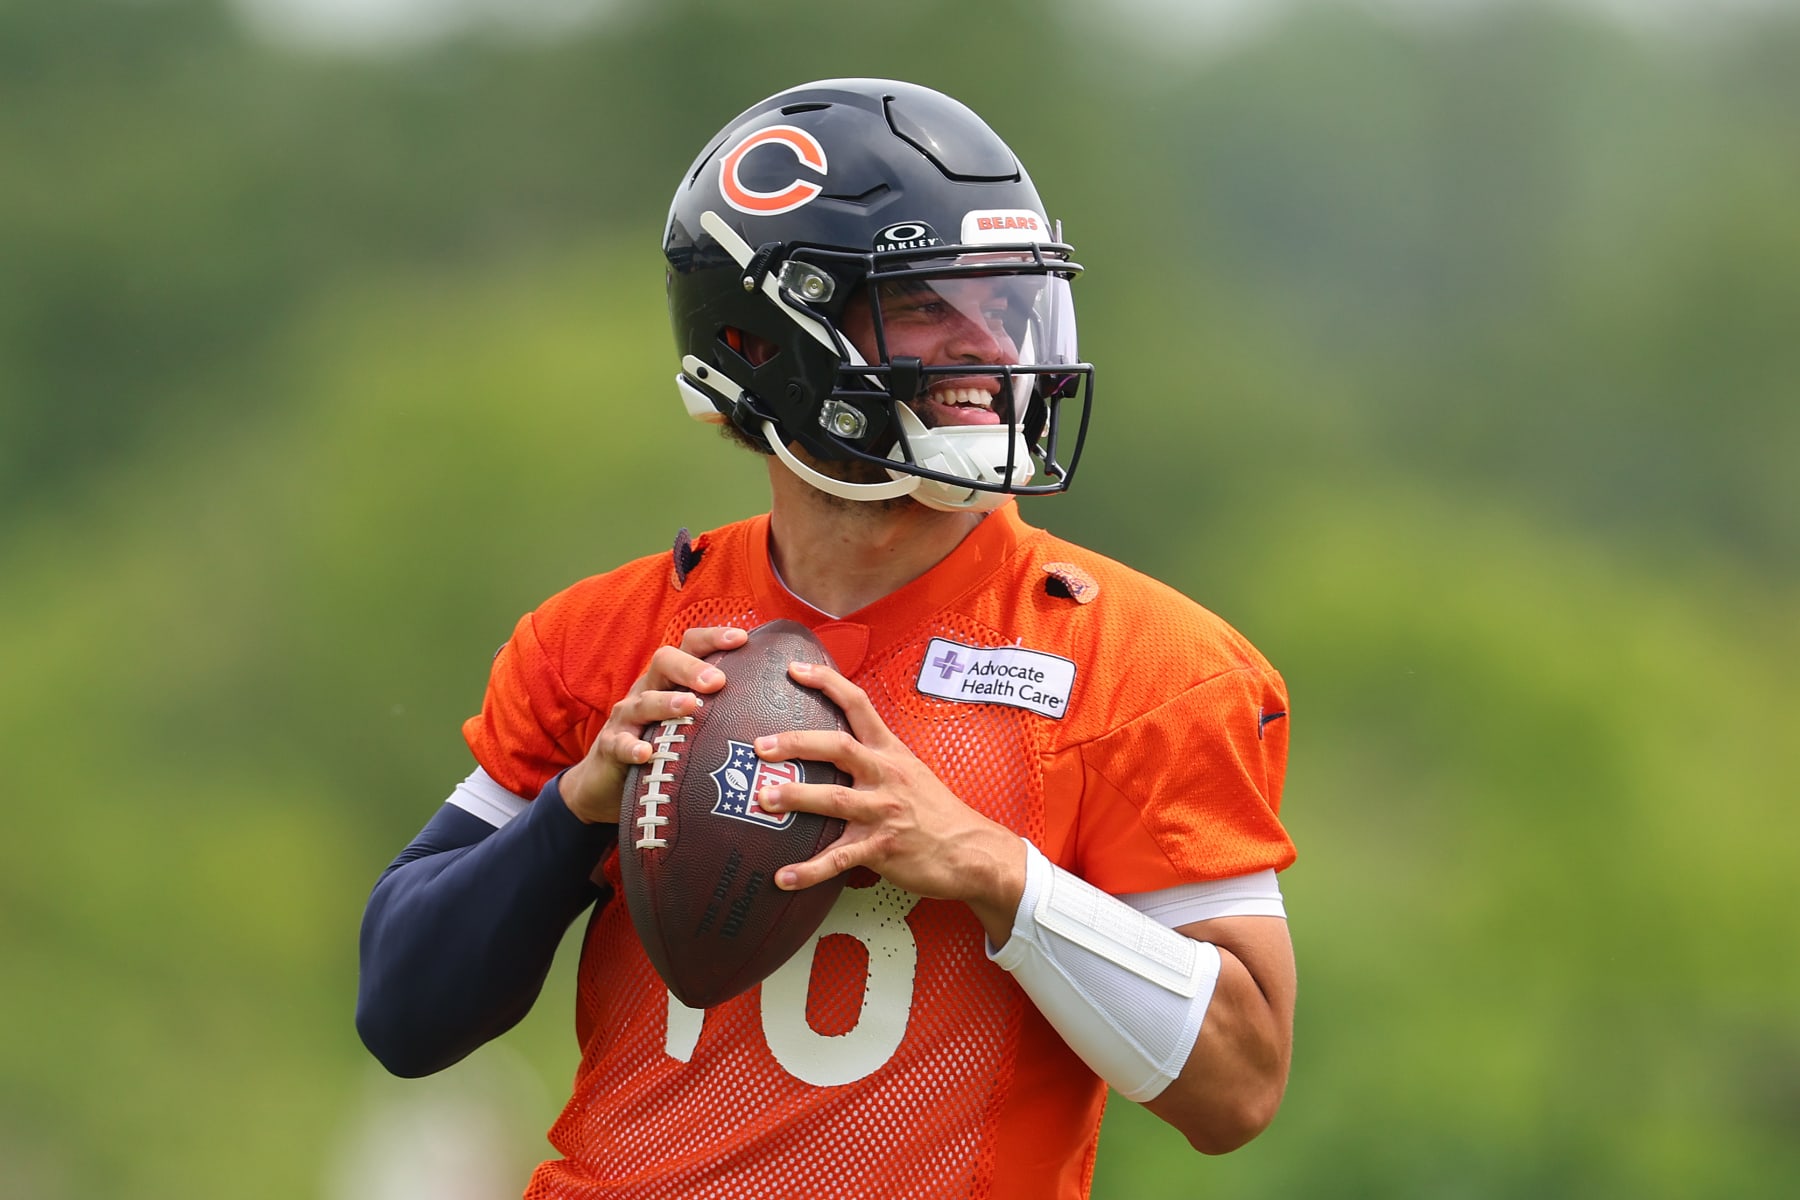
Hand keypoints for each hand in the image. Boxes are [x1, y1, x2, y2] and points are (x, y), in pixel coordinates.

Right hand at [559, 625, 748, 824]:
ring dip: (667, 703)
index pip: (690, 645)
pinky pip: (620, 743)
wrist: (607, 780)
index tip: (742, 639)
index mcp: (670, 679)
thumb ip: (719, 709)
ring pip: (644, 701)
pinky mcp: (611, 746)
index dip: (713, 638)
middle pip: (664, 661)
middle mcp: (648, 689)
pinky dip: (632, 746)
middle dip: (691, 667)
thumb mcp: (688, 721)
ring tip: (689, 707)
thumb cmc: (661, 743)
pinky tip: (646, 753)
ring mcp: (627, 717)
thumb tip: (773, 704)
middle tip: (717, 681)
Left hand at [751, 660, 1026, 945]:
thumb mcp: (910, 771)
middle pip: (838, 748)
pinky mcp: (882, 848)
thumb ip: (874, 757)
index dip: (826, 682)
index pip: (858, 705)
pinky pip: (839, 859)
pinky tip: (784, 877)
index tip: (793, 669)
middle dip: (797, 744)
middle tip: (762, 746)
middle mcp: (886, 776)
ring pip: (835, 799)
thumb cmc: (937, 812)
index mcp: (890, 752)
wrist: (971, 850)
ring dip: (796, 798)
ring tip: (763, 799)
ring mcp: (883, 812)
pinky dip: (809, 870)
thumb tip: (832, 747)